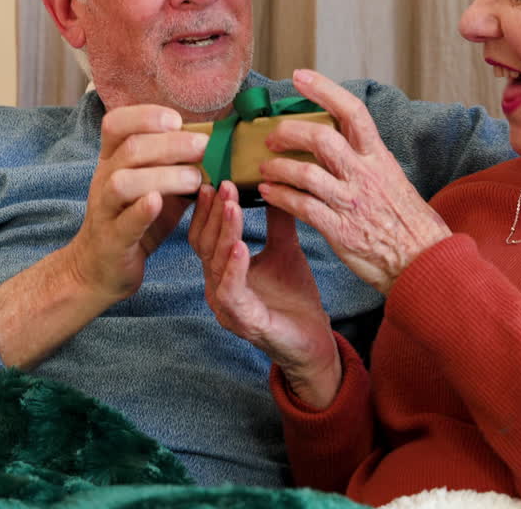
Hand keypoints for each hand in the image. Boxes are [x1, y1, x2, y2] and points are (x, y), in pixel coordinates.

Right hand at [68, 105, 205, 300]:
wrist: (100, 268)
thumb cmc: (133, 220)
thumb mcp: (156, 187)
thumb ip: (178, 168)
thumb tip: (216, 148)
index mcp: (112, 161)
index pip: (116, 124)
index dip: (145, 116)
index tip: (177, 121)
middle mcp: (104, 180)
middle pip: (130, 150)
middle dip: (170, 144)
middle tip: (204, 147)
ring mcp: (105, 210)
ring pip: (123, 182)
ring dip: (163, 176)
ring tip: (195, 179)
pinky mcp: (112, 240)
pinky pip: (124, 221)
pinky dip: (142, 210)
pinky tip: (159, 201)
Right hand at [189, 180, 340, 407]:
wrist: (315, 341)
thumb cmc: (295, 299)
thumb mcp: (285, 250)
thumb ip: (277, 221)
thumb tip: (277, 183)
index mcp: (223, 270)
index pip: (206, 234)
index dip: (210, 208)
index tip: (218, 180)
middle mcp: (217, 287)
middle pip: (205, 244)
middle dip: (213, 213)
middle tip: (223, 184)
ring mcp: (226, 306)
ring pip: (215, 264)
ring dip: (223, 233)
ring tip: (232, 206)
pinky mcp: (243, 321)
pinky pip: (231, 292)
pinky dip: (234, 267)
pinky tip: (241, 246)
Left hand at [257, 69, 450, 294]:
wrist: (424, 260)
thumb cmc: (408, 222)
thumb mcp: (392, 180)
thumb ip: (365, 161)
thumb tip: (339, 142)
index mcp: (378, 158)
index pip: (352, 112)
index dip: (324, 89)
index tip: (299, 76)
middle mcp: (364, 174)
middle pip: (321, 139)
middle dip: (289, 133)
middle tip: (271, 136)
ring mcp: (351, 202)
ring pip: (305, 173)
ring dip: (278, 168)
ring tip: (265, 168)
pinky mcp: (339, 229)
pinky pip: (301, 207)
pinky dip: (279, 197)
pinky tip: (268, 194)